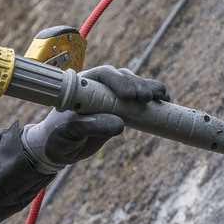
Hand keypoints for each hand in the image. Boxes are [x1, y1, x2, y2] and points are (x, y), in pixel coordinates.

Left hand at [20, 66, 168, 172]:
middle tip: (146, 98)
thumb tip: (120, 125)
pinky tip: (165, 100)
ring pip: (133, 86)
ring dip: (149, 89)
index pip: (104, 74)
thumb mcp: (70, 132)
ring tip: (162, 97)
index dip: (119, 81)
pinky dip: (152, 100)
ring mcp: (111, 97)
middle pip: (122, 78)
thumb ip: (91, 126)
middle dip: (137, 85)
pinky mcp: (120, 109)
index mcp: (82, 85)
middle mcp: (98, 87)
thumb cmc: (58, 136)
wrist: (58, 148)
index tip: (129, 96)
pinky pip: (138, 101)